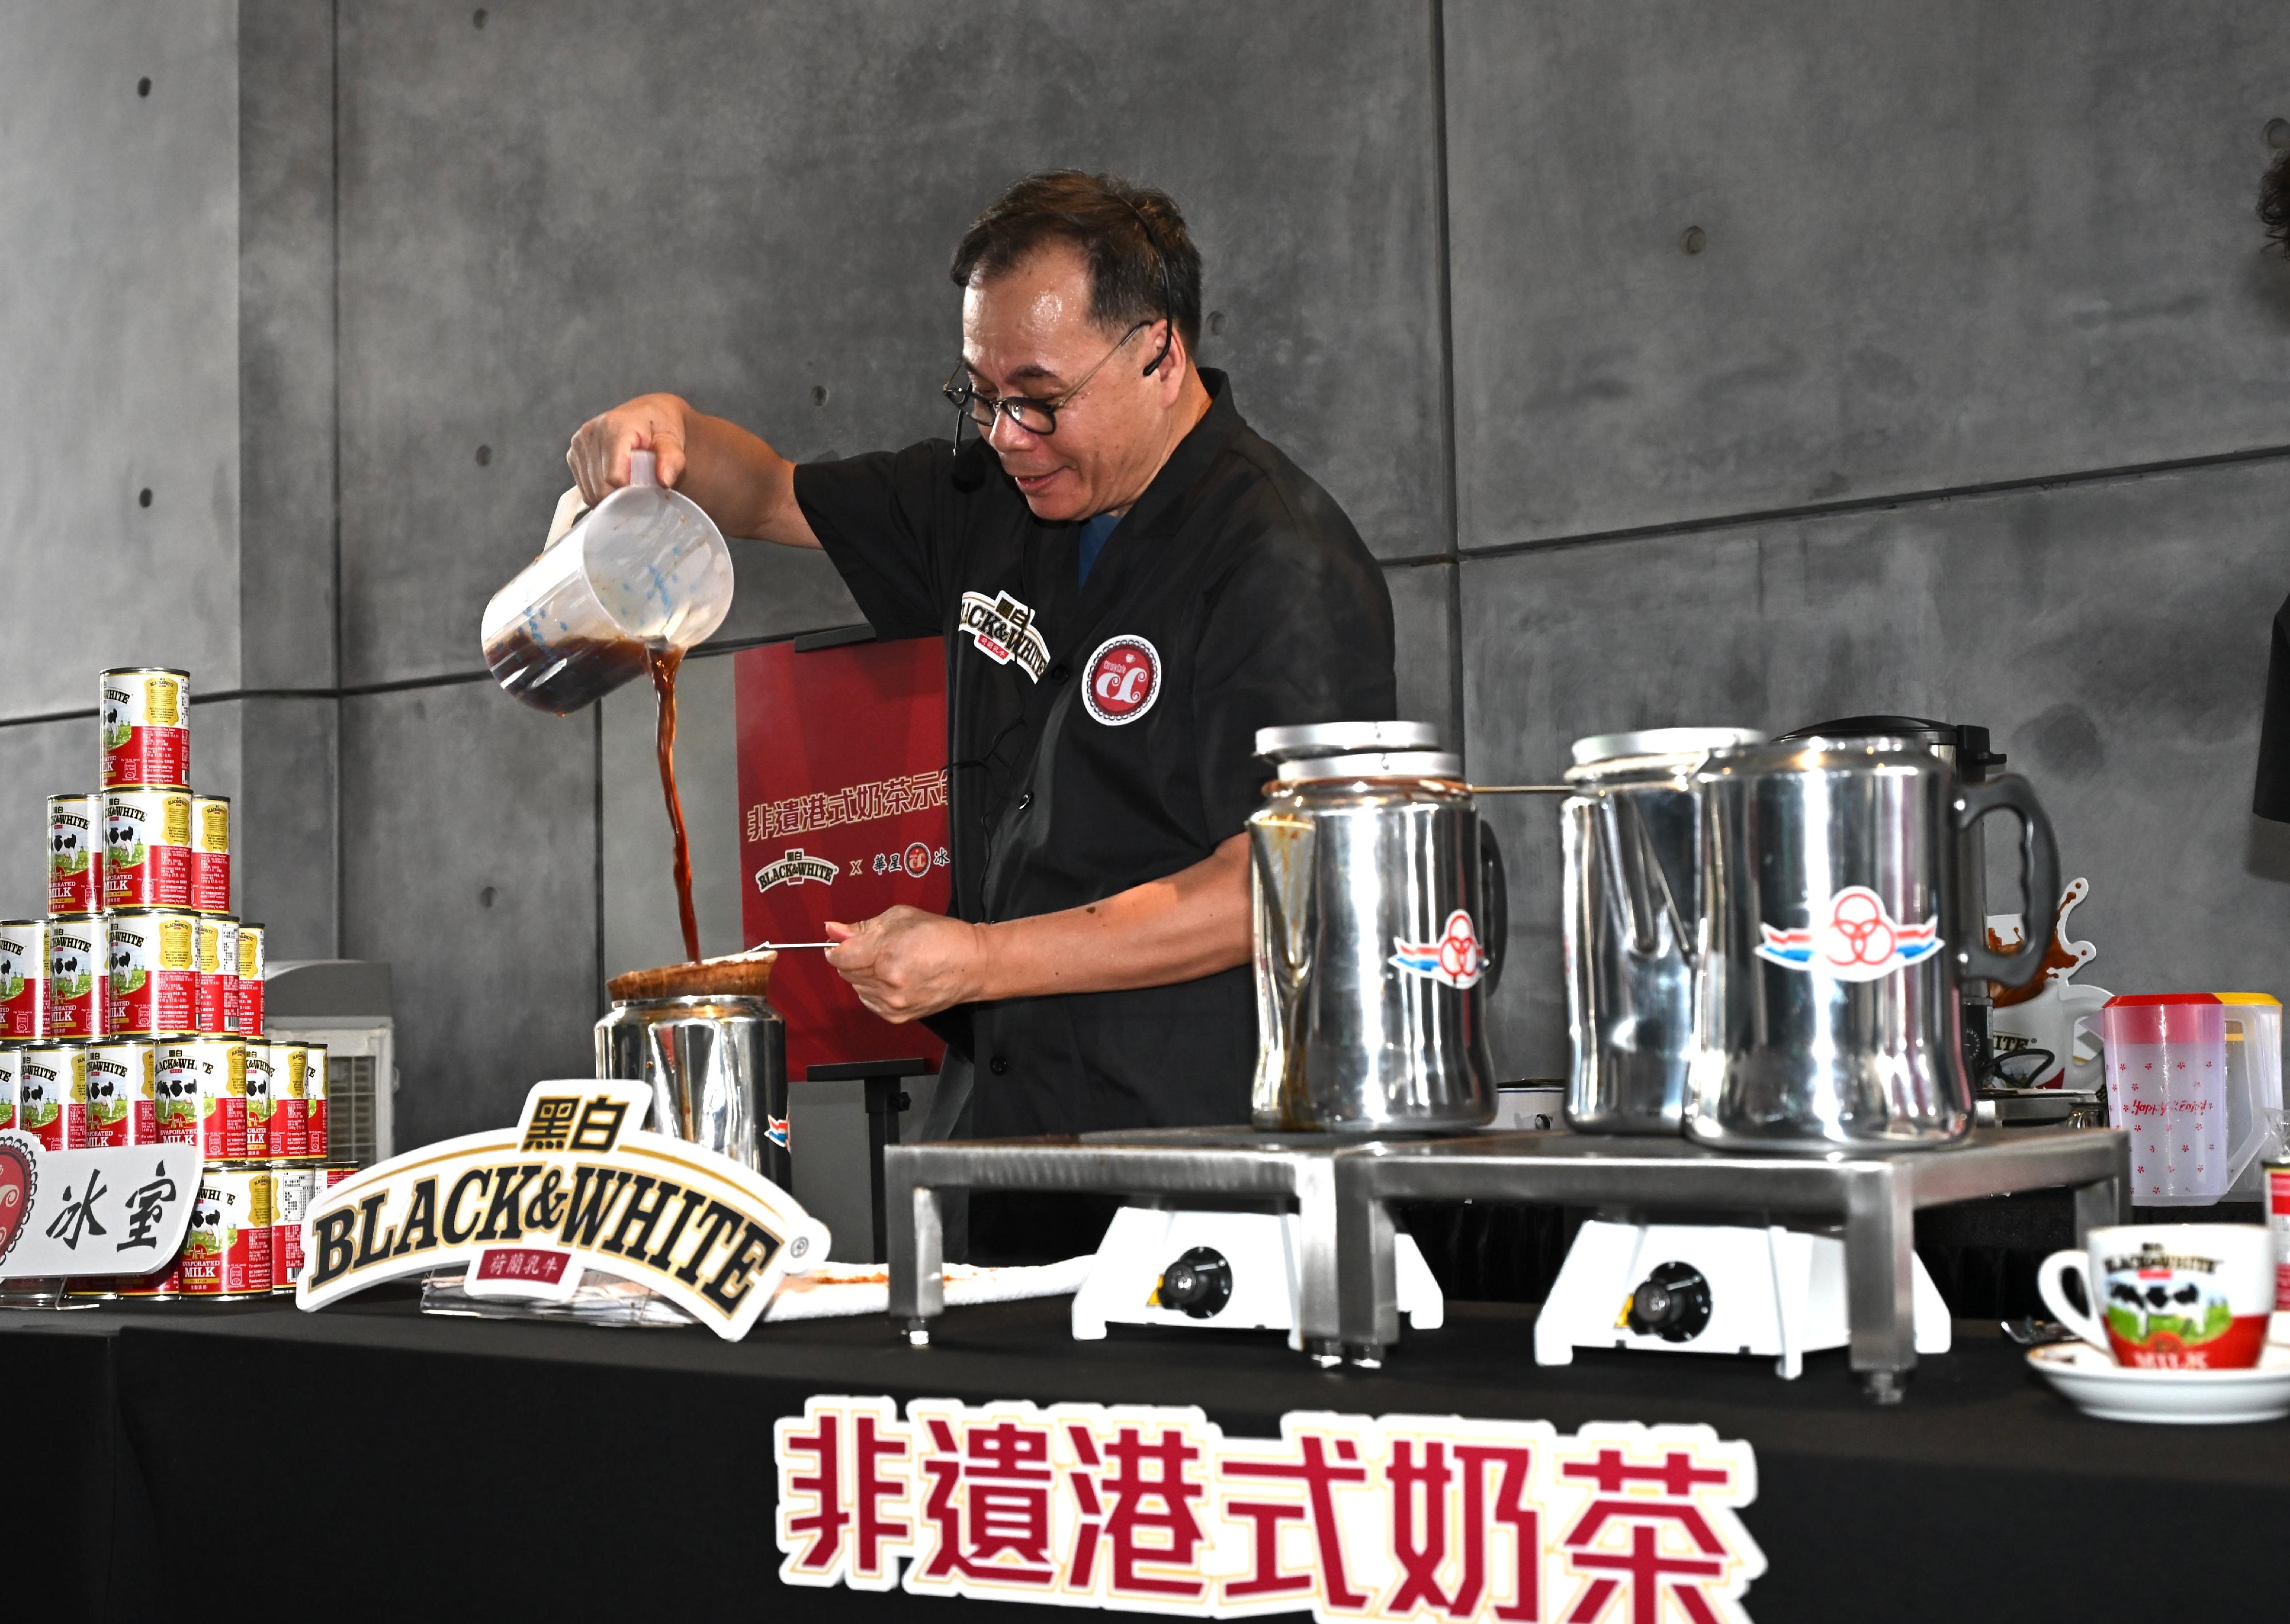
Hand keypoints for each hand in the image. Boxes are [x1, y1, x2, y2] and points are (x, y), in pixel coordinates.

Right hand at [566, 393, 691, 505]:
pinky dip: (601, 493)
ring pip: (591, 493)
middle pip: (601, 488)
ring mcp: (578, 444)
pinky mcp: (573, 455)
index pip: (614, 477)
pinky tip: (616, 481)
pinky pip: (585, 490)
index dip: (633, 491)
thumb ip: (671, 459)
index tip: (649, 489)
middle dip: (623, 496)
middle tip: (642, 488)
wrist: (647, 414)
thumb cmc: (661, 427)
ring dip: (612, 497)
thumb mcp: (672, 440)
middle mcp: (590, 433)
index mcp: (613, 427)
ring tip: (629, 482)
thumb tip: (664, 481)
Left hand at [824, 907, 989, 1022]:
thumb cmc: (943, 937)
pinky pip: (869, 1001)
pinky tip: (892, 978)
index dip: (837, 946)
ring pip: (857, 987)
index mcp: (886, 954)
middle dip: (853, 958)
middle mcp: (887, 982)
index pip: (839, 956)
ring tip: (890, 962)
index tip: (841, 941)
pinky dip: (874, 990)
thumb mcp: (901, 917)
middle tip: (874, 947)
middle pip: (846, 972)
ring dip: (865, 974)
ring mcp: (893, 1002)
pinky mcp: (898, 1016)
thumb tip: (834, 930)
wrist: (973, 964)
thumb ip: (863, 927)